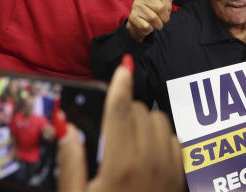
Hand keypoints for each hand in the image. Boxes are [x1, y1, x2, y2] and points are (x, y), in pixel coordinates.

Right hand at [57, 57, 184, 191]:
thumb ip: (71, 162)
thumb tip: (66, 127)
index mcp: (121, 164)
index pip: (121, 111)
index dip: (120, 85)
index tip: (123, 67)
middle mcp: (149, 161)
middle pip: (140, 111)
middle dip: (123, 112)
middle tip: (107, 132)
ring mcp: (168, 169)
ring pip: (159, 121)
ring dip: (143, 123)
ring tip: (126, 141)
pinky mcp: (179, 177)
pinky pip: (174, 140)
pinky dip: (160, 139)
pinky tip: (144, 154)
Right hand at [125, 0, 182, 41]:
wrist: (139, 23)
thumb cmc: (153, 9)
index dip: (168, 7)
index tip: (165, 9)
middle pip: (160, 8)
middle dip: (164, 17)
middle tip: (161, 18)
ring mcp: (135, 6)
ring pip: (154, 18)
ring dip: (158, 24)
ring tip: (155, 22)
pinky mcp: (132, 17)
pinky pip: (147, 26)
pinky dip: (150, 29)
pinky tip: (147, 25)